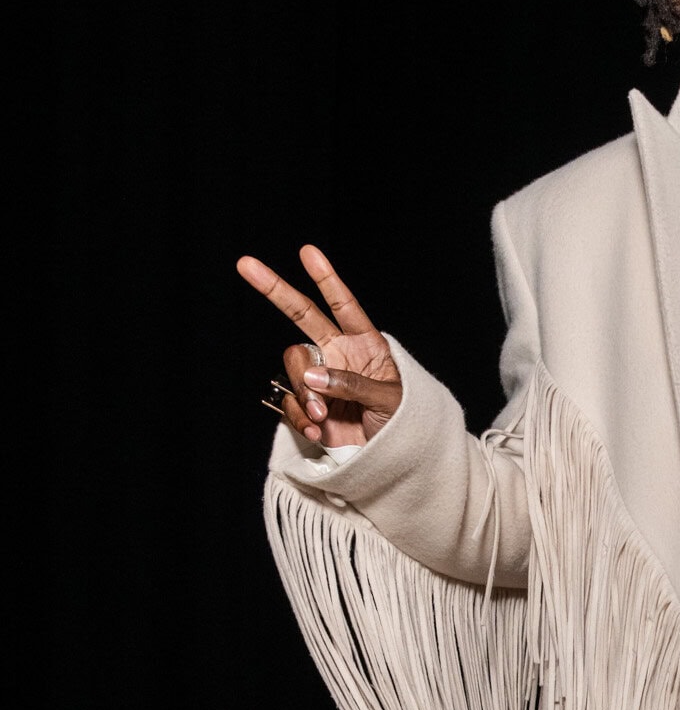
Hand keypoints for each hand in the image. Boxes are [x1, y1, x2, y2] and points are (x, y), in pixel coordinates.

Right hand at [237, 244, 402, 450]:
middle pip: (301, 315)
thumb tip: (315, 376)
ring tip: (323, 416)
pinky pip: (291, 402)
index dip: (326, 279)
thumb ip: (352, 383)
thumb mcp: (389, 399)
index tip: (308, 252)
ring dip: (304, 391)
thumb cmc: (404, 421)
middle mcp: (337, 354)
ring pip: (294, 367)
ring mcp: (320, 378)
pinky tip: (319, 430)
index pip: (343, 305)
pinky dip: (301, 417)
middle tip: (246, 264)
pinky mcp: (308, 404)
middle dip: (275, 289)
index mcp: (364, 344)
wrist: (393, 457)